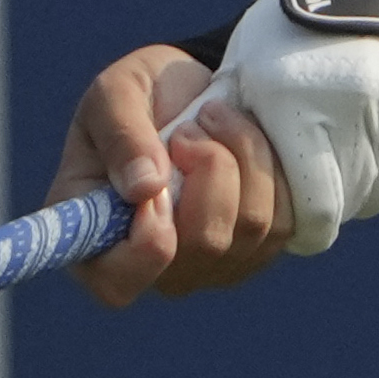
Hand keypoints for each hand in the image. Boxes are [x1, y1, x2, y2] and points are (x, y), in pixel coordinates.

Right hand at [56, 42, 288, 305]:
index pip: (117, 284)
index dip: (147, 246)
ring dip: (242, 153)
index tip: (157, 187)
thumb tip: (146, 188)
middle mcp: (153, 268)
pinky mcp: (257, 250)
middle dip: (209, 166)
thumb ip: (120, 136)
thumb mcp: (113, 95)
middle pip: (203, 245)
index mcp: (95, 239)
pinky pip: (283, 218)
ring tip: (215, 119)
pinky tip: (244, 143)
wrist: (188, 93)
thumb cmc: (138, 98)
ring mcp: (209, 265)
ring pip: (251, 226)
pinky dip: (271, 167)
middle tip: (190, 126)